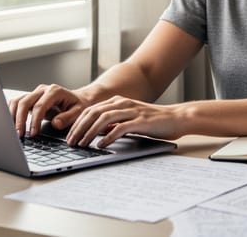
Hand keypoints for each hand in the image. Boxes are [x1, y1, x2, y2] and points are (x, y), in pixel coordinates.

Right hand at [9, 84, 88, 137]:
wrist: (77, 99)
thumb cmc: (78, 106)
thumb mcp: (78, 112)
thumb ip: (67, 118)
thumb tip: (55, 123)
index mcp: (54, 91)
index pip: (40, 106)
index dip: (34, 121)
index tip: (33, 133)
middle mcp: (43, 89)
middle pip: (25, 102)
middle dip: (20, 119)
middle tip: (19, 135)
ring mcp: (35, 93)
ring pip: (18, 101)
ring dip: (13, 116)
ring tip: (13, 131)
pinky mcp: (30, 98)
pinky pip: (17, 103)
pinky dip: (12, 113)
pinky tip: (11, 124)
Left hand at [67, 96, 183, 147]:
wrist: (177, 118)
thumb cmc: (153, 122)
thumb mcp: (130, 120)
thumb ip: (115, 124)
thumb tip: (97, 133)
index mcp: (118, 101)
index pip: (90, 110)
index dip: (77, 123)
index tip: (69, 135)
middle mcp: (122, 103)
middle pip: (93, 113)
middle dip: (79, 128)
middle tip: (71, 142)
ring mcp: (131, 111)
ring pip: (103, 119)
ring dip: (90, 132)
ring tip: (82, 144)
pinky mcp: (140, 121)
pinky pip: (119, 128)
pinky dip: (108, 136)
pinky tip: (101, 145)